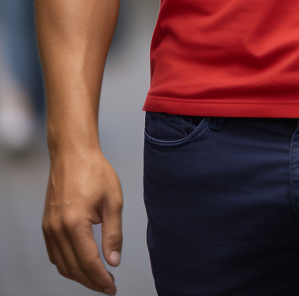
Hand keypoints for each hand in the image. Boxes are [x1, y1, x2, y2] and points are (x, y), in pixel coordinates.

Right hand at [42, 147, 122, 293]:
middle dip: (91, 281)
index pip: (88, 262)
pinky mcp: (47, 226)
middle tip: (107, 286)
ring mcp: (49, 229)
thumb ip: (113, 234)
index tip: (111, 287)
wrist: (72, 155)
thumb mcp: (113, 201)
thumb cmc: (95, 172)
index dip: (100, 279)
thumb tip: (113, 260)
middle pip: (73, 268)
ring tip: (97, 278)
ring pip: (62, 264)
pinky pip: (55, 254)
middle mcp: (57, 230)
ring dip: (79, 275)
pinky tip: (81, 264)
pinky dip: (68, 264)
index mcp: (74, 224)